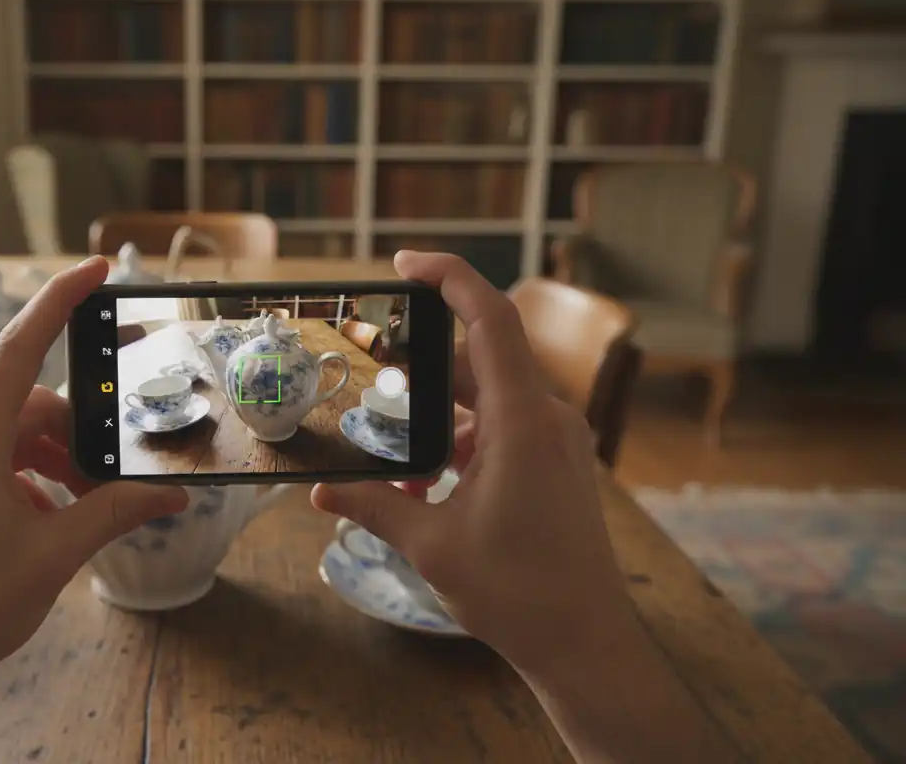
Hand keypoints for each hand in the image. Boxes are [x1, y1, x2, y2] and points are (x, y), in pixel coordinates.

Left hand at [0, 256, 186, 687]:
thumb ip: (116, 512)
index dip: (61, 301)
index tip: (96, 269)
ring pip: (10, 437)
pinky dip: (27, 481)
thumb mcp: (54, 554)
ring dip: (55, 463)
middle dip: (79, 435)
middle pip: (28, 406)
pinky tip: (48, 523)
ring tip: (86, 508)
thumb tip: (173, 495)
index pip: (20, 347)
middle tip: (119, 477)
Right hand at [313, 250, 636, 674]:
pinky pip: (503, 434)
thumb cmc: (518, 592)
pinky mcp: (558, 469)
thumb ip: (374, 507)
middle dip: (422, 372)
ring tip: (393, 456)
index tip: (404, 263)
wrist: (585, 643)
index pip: (489, 319)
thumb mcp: (431, 544)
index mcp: (522, 421)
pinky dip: (462, 447)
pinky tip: (425, 489)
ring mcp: (557, 445)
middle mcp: (547, 420)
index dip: (449, 277)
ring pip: (488, 404)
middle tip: (373, 378)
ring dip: (439, 422)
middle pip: (478, 363)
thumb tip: (320, 492)